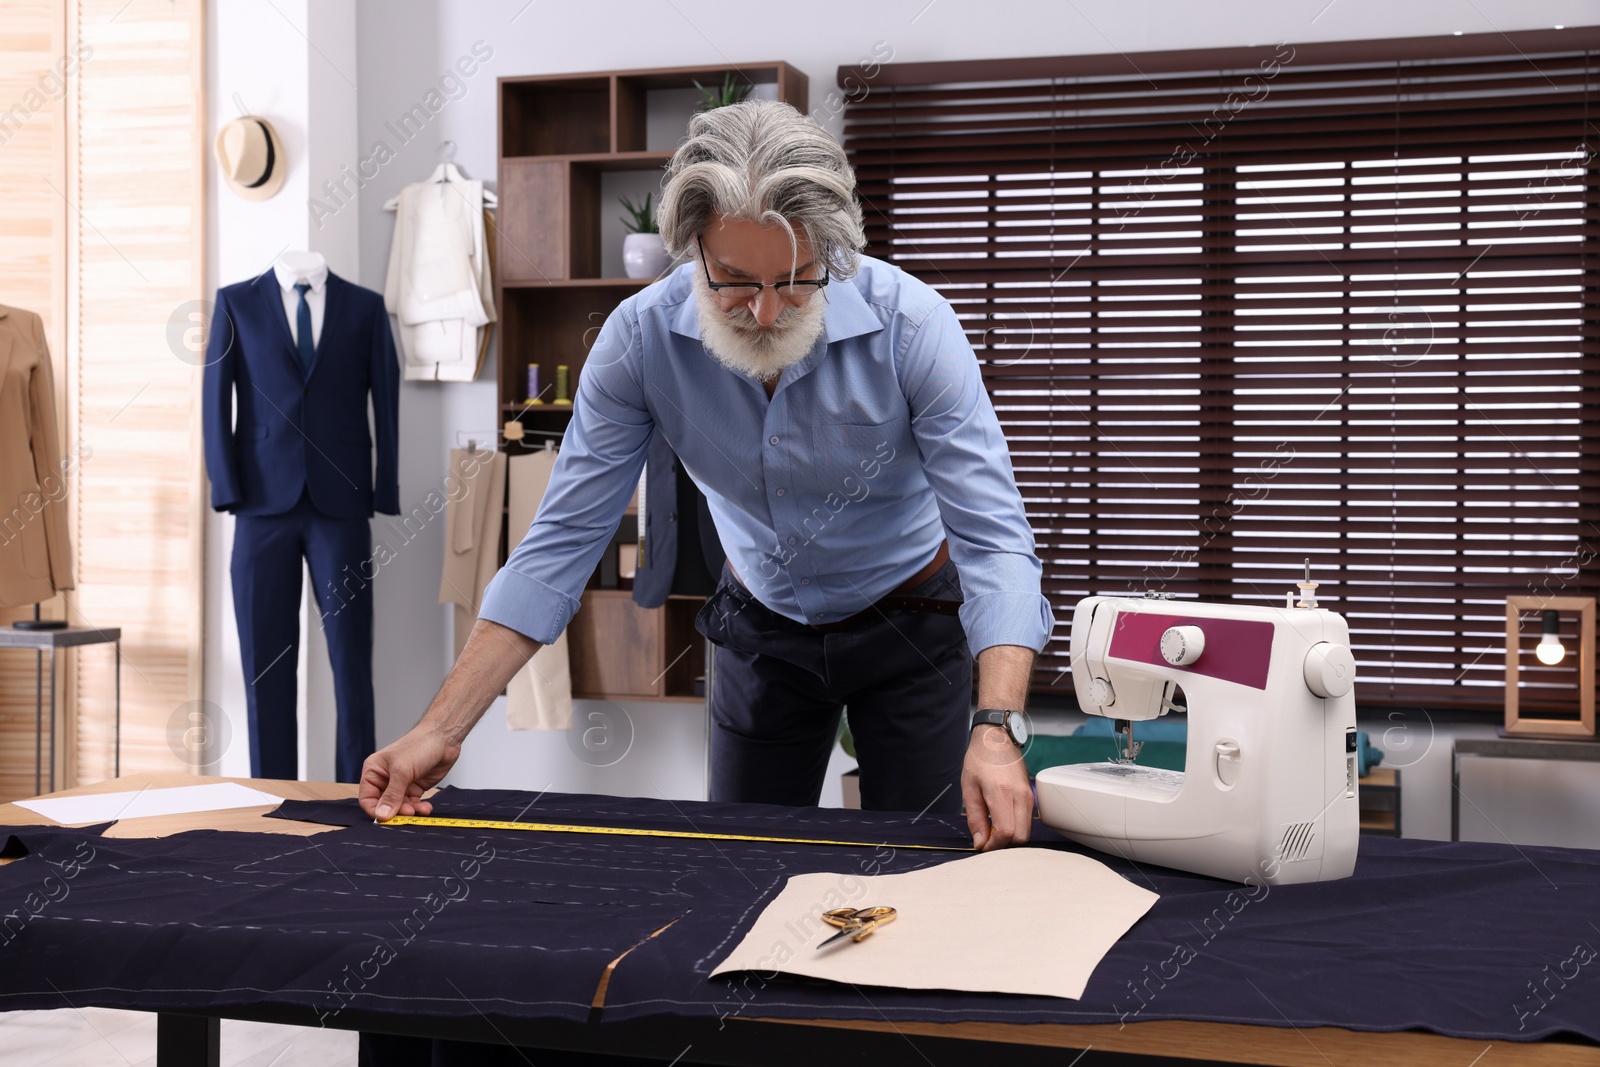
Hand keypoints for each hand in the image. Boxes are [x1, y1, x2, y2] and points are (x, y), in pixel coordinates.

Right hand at [359, 727, 460, 821]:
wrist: (444, 738)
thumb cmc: (420, 745)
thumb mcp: (402, 771)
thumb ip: (392, 795)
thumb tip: (381, 815)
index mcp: (374, 771)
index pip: (367, 798)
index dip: (375, 811)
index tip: (386, 819)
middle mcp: (385, 779)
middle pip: (384, 805)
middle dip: (396, 811)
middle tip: (409, 813)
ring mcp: (401, 784)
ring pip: (400, 807)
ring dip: (410, 811)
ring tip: (420, 810)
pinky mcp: (414, 787)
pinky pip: (413, 804)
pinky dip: (418, 808)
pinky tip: (426, 807)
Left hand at [961, 724, 1033, 850]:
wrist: (996, 739)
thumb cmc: (980, 760)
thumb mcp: (969, 789)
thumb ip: (975, 819)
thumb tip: (980, 843)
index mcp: (1002, 793)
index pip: (1006, 832)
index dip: (994, 845)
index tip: (982, 844)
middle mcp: (1020, 795)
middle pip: (1020, 837)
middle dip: (1004, 843)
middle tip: (987, 837)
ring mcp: (1029, 795)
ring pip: (1026, 831)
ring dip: (1010, 836)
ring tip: (992, 826)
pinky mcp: (1031, 795)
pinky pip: (1027, 821)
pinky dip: (1016, 826)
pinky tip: (1001, 818)